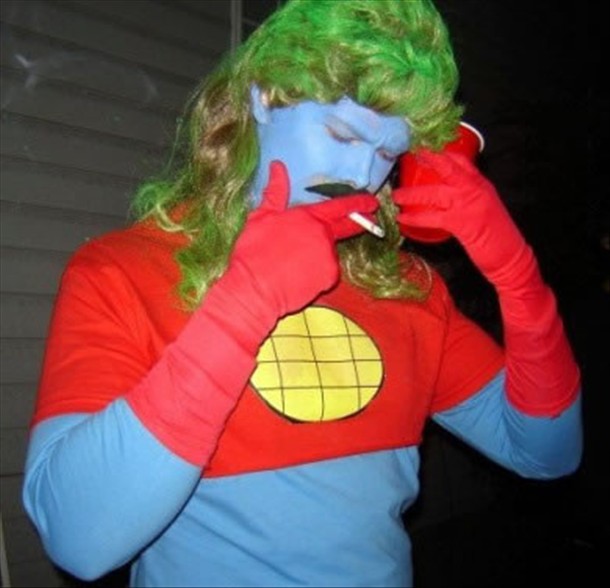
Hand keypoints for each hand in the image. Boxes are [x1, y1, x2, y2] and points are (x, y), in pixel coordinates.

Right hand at [203, 161, 378, 351]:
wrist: (254, 288)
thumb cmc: (254, 251)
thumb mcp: (261, 217)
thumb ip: (275, 191)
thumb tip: (277, 166)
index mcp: (309, 217)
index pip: (340, 206)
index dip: (358, 203)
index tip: (372, 202)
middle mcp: (324, 236)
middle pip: (346, 227)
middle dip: (359, 223)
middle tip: (368, 220)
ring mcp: (329, 258)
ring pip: (329, 253)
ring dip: (320, 254)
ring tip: (295, 261)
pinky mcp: (329, 278)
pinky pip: (327, 273)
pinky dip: (317, 273)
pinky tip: (298, 275)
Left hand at [393, 150, 526, 287]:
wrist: (511, 255)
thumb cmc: (497, 234)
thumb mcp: (484, 206)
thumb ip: (468, 196)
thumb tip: (447, 192)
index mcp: (481, 184)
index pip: (461, 160)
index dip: (442, 152)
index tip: (425, 147)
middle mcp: (474, 189)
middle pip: (447, 167)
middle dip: (428, 158)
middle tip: (410, 154)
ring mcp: (467, 204)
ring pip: (433, 193)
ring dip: (411, 194)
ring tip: (396, 196)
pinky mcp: (460, 223)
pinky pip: (431, 218)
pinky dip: (414, 218)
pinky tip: (402, 219)